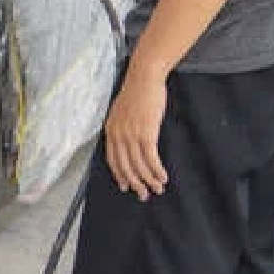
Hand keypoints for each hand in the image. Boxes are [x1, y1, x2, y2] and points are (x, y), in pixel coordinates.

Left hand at [104, 65, 168, 201]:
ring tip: (158, 188)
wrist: (143, 79)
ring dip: (149, 180)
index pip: (112, 160)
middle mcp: (118, 135)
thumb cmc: (136, 94)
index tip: (125, 186)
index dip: (119, 175)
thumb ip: (122, 129)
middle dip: (135, 183)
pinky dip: (157, 170)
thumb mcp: (122, 113)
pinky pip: (151, 158)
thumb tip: (129, 144)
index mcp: (110, 131)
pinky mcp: (146, 133)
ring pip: (139, 165)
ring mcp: (131, 135)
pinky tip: (163, 176)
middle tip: (143, 194)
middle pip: (125, 167)